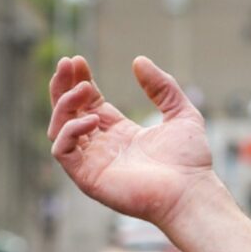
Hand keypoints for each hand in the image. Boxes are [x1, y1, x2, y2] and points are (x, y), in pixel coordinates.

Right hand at [47, 55, 214, 227]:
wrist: (191, 191)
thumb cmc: (190, 161)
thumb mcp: (181, 113)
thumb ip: (163, 87)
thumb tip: (139, 60)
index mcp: (120, 133)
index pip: (88, 103)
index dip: (80, 80)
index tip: (78, 60)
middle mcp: (102, 147)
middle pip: (68, 112)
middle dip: (63, 86)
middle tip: (67, 63)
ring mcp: (93, 163)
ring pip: (59, 128)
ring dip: (65, 104)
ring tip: (84, 89)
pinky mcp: (88, 178)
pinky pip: (62, 150)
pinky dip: (70, 131)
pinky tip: (92, 120)